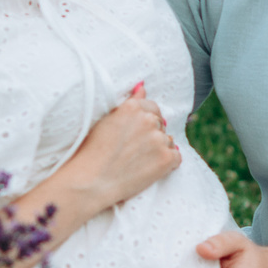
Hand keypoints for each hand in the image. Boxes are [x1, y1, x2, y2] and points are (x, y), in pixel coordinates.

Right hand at [71, 85, 179, 210]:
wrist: (91, 181)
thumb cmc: (91, 152)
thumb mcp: (107, 120)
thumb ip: (130, 102)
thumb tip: (142, 86)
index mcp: (132, 107)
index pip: (152, 107)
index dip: (145, 121)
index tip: (136, 134)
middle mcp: (148, 120)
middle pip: (160, 124)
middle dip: (151, 135)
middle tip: (133, 151)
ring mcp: (159, 139)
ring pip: (168, 140)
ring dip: (158, 149)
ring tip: (138, 161)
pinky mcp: (166, 159)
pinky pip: (176, 156)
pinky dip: (168, 163)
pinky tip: (151, 169)